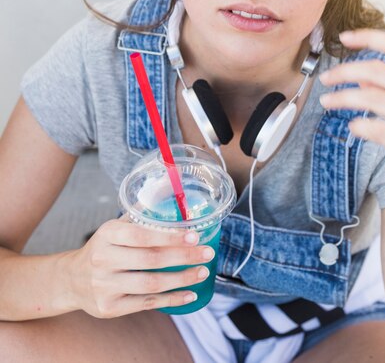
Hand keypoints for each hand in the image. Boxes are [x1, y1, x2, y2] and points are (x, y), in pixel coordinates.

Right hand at [66, 214, 213, 317]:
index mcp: (107, 234)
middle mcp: (103, 260)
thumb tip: (169, 182)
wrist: (71, 279)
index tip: (195, 235)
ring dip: (181, 280)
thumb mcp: (116, 226)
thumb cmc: (104, 247)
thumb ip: (141, 210)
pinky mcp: (110, 307)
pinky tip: (190, 294)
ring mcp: (105, 286)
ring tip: (202, 272)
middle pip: (150, 260)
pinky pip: (146, 304)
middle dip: (183, 257)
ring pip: (150, 284)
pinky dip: (171, 300)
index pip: (142, 235)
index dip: (170, 237)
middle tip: (208, 254)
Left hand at [319, 28, 384, 224]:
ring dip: (345, 97)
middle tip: (326, 78)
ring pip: (377, 99)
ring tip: (327, 101)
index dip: (369, 38)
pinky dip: (363, 127)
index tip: (345, 38)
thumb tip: (364, 79)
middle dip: (345, 71)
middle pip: (380, 70)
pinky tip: (351, 127)